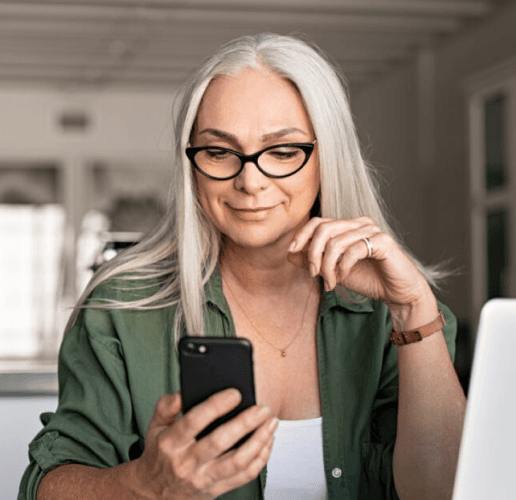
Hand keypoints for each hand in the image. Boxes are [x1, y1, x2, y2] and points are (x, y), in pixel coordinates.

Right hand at [133, 389, 276, 498]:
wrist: (154, 493)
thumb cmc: (160, 453)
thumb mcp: (155, 426)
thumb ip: (167, 405)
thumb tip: (184, 391)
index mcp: (170, 443)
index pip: (194, 421)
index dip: (216, 406)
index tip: (235, 393)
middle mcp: (187, 463)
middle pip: (220, 442)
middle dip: (245, 423)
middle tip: (262, 408)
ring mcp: (203, 479)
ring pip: (237, 462)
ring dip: (258, 441)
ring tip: (271, 422)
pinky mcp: (217, 490)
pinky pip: (244, 476)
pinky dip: (261, 458)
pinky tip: (267, 441)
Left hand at [288, 216, 433, 309]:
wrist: (397, 293)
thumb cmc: (368, 279)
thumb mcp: (334, 270)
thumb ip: (314, 260)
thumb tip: (290, 253)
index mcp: (348, 226)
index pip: (318, 221)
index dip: (302, 235)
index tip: (291, 251)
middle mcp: (359, 223)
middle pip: (324, 228)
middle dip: (313, 253)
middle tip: (313, 274)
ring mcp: (373, 230)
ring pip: (336, 242)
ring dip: (327, 267)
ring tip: (330, 283)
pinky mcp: (383, 242)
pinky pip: (353, 250)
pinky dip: (343, 267)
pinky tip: (343, 278)